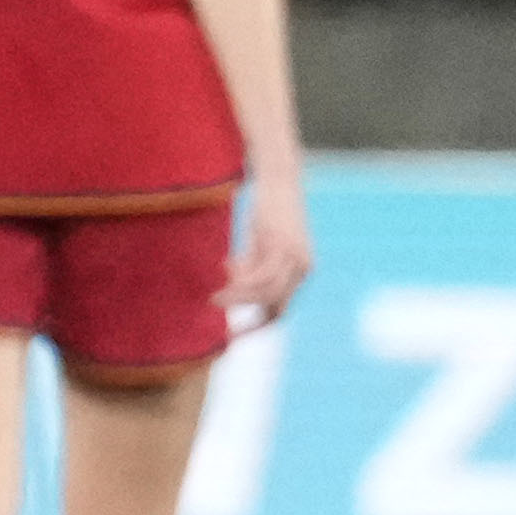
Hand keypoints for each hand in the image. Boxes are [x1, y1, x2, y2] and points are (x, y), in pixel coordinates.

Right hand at [223, 166, 314, 323]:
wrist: (280, 179)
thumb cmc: (268, 209)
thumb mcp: (260, 243)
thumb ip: (252, 265)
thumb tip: (234, 283)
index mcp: (300, 271)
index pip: (280, 310)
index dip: (257, 325)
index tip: (233, 335)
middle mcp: (302, 269)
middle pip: (275, 308)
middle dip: (247, 321)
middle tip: (222, 326)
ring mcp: (295, 258)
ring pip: (266, 294)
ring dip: (237, 298)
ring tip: (213, 299)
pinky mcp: (282, 246)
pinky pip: (260, 276)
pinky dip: (240, 280)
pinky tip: (224, 270)